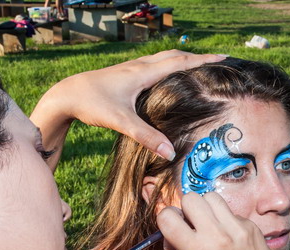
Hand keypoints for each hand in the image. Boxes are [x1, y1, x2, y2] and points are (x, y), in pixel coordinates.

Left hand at [31, 50, 225, 165]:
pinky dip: (167, 66)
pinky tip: (165, 75)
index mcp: (143, 73)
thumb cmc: (92, 104)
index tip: (223, 57)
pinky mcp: (124, 75)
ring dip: (182, 59)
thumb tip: (169, 152)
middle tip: (217, 59)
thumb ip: (146, 137)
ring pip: (162, 59)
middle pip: (174, 56)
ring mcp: (131, 69)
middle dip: (197, 57)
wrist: (65, 95)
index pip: (180, 63)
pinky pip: (153, 65)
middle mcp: (139, 67)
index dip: (203, 60)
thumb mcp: (121, 122)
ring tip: (197, 65)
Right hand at [156, 192, 285, 249]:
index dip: (166, 218)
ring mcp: (235, 227)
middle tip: (192, 222)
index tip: (173, 224)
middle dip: (187, 208)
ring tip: (210, 223)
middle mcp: (215, 235)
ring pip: (210, 196)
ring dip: (205, 207)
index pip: (167, 217)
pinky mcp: (249, 225)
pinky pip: (229, 210)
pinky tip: (228, 234)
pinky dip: (224, 218)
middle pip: (190, 198)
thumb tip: (166, 231)